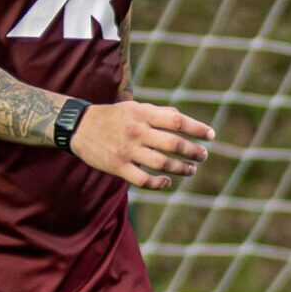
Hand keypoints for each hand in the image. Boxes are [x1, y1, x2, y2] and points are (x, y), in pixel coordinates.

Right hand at [68, 101, 213, 190]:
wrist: (80, 127)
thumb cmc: (113, 117)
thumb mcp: (135, 108)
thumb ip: (159, 113)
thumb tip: (182, 119)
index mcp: (143, 114)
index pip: (177, 121)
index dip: (197, 129)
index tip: (211, 135)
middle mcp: (137, 131)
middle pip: (174, 144)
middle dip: (193, 151)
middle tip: (202, 155)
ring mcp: (128, 150)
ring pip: (162, 164)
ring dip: (181, 169)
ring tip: (191, 169)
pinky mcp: (118, 167)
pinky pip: (143, 180)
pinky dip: (159, 183)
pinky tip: (167, 181)